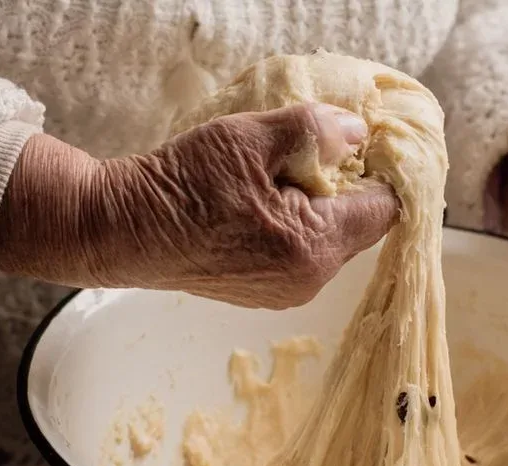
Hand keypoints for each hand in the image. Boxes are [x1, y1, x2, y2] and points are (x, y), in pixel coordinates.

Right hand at [0, 103, 398, 308]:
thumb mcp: (249, 139)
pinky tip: (258, 203)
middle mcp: (306, 281)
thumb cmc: (180, 186)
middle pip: (358, 227)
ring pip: (328, 241)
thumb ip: (314, 132)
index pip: (386, 209)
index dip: (382, 170)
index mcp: (313, 247)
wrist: (122, 230)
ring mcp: (282, 292)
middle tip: (314, 151)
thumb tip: (358, 134)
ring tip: (279, 177)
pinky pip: (300, 255)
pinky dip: (294, 226)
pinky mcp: (261, 292)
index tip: (362, 145)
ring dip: (317, 207)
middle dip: (347, 188)